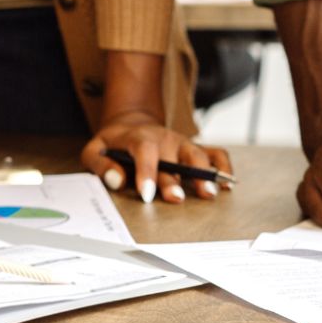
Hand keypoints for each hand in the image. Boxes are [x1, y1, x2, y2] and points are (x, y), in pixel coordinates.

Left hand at [80, 113, 231, 202]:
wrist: (132, 123)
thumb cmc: (113, 143)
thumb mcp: (94, 150)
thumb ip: (100, 165)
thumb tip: (116, 180)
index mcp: (139, 137)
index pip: (145, 151)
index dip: (147, 172)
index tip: (147, 194)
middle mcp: (164, 139)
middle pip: (174, 158)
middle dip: (176, 180)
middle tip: (177, 199)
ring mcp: (182, 143)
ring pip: (198, 155)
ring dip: (205, 174)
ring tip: (209, 194)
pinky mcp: (194, 149)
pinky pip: (216, 153)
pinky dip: (223, 167)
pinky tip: (227, 184)